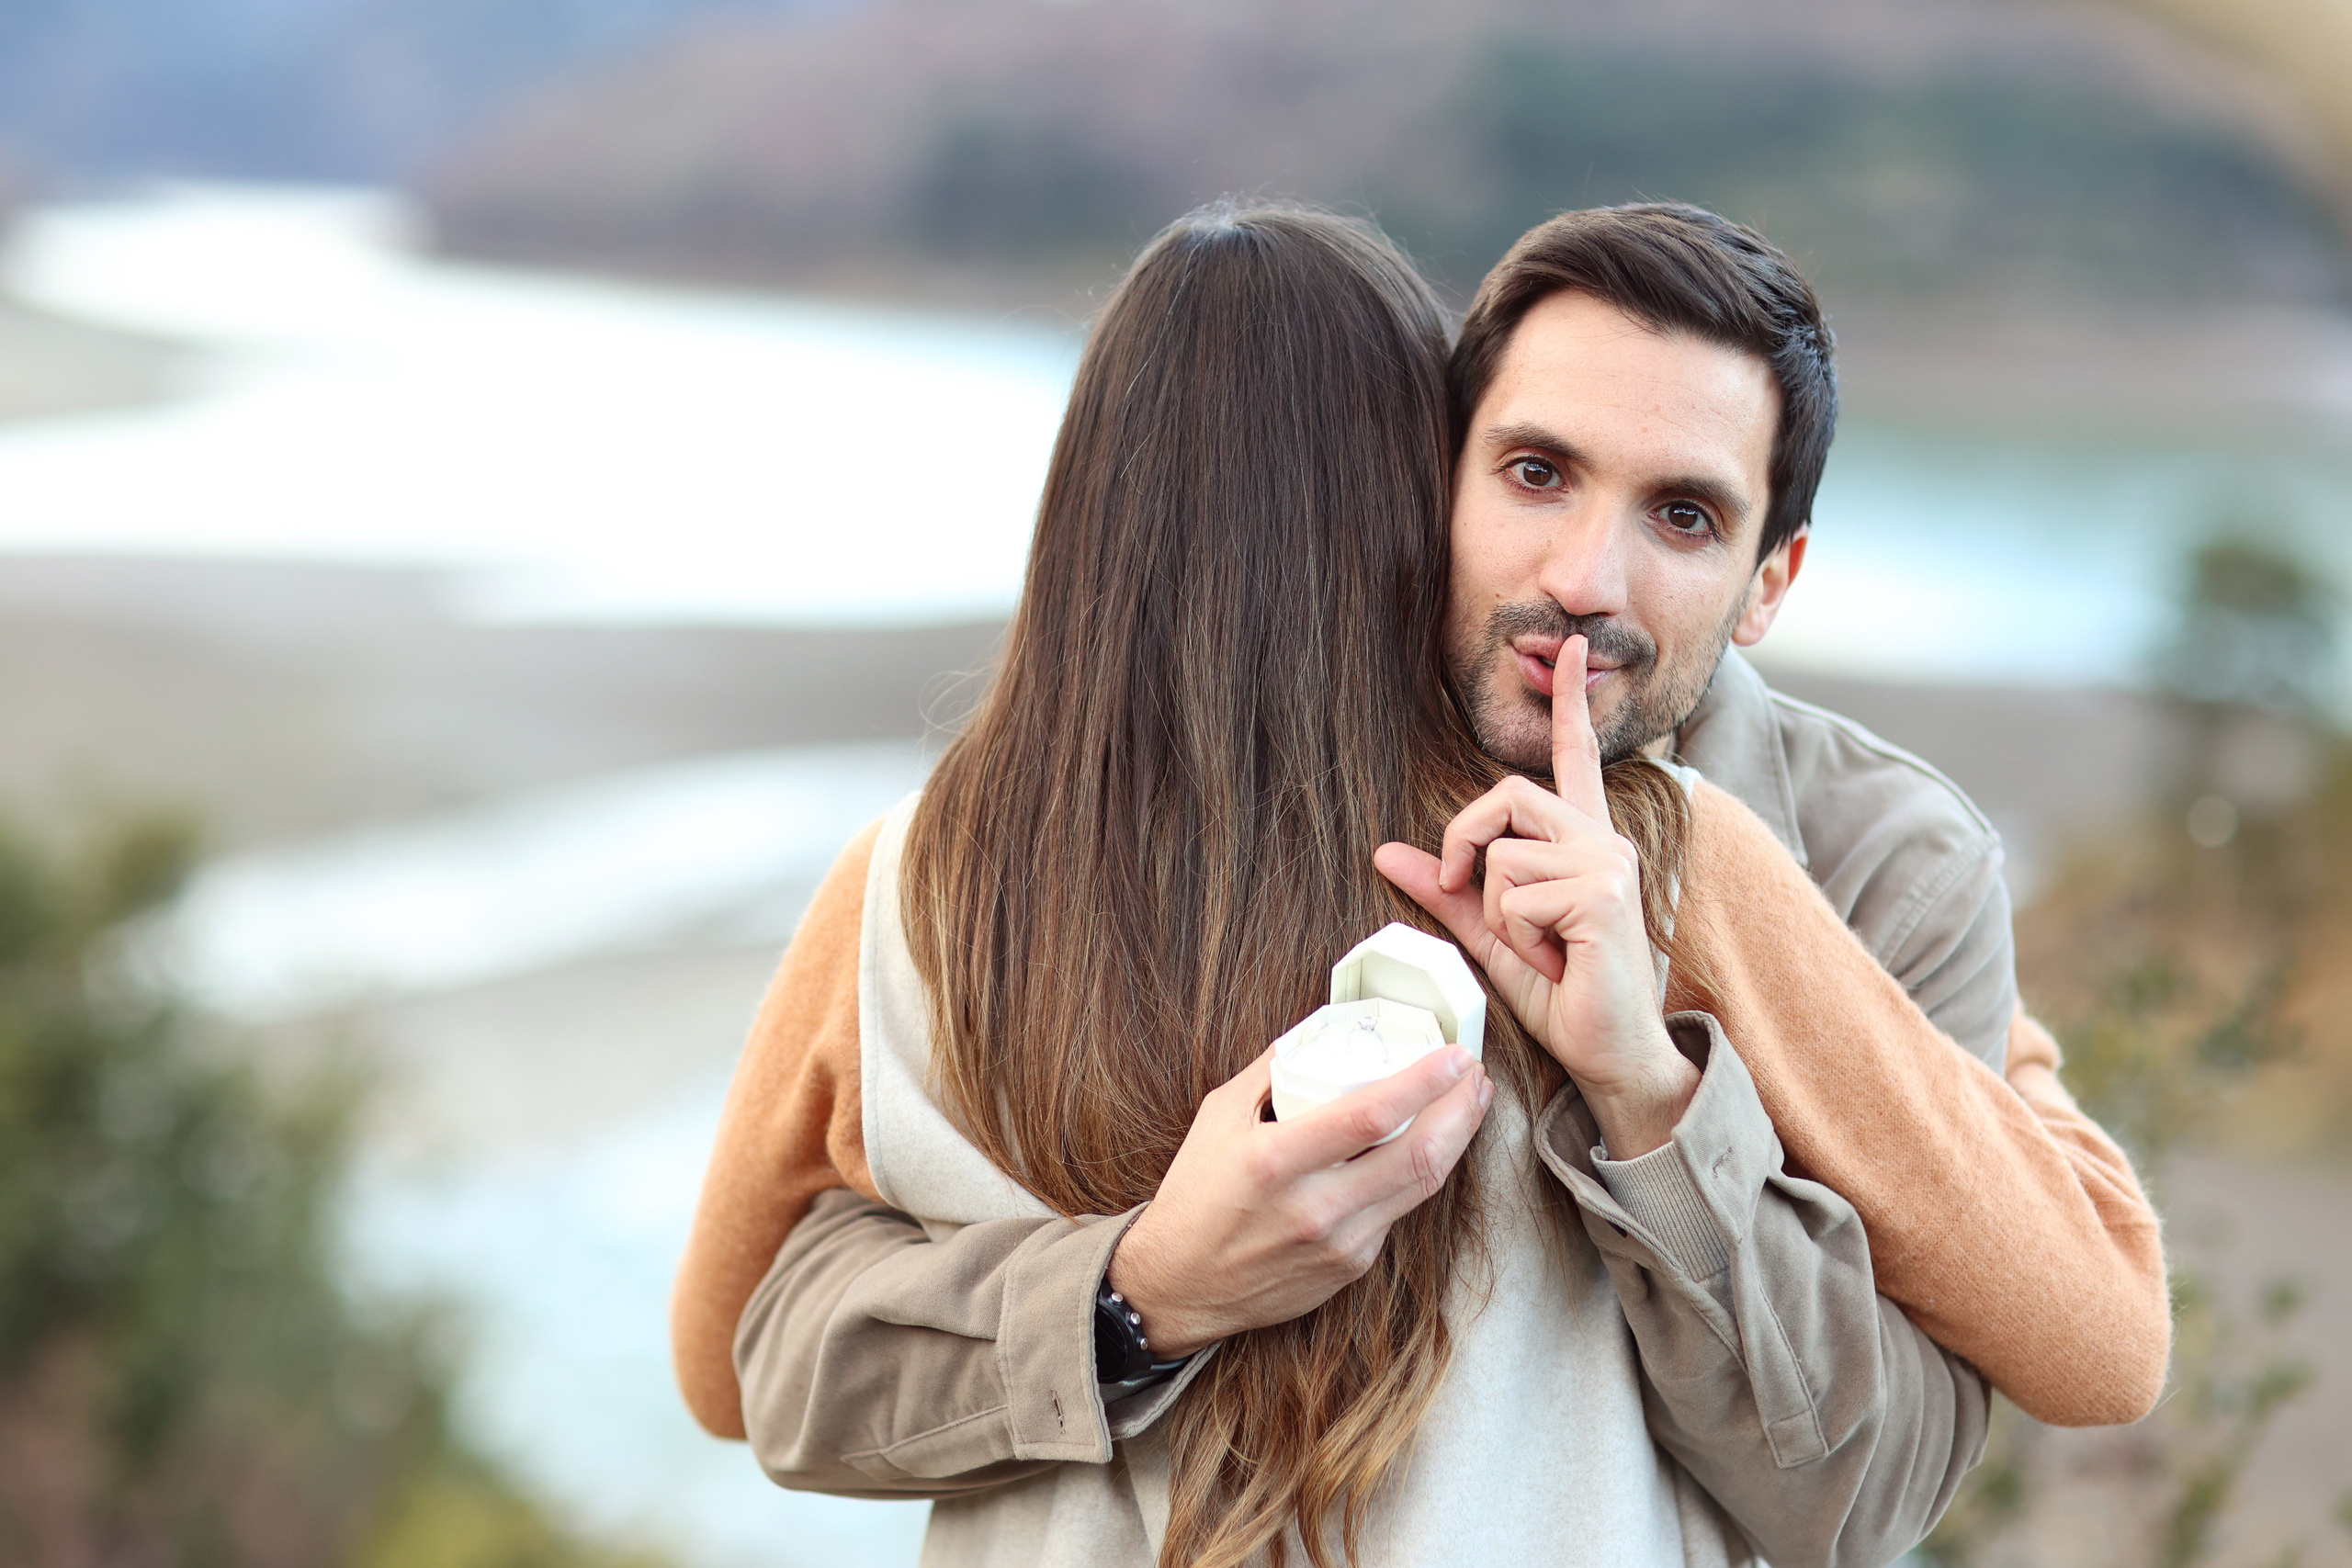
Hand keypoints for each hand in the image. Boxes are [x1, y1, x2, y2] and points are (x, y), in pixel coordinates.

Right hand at [1106, 1042, 1491, 1356]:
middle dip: (1461, 1109)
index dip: (1424, 1082)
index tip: (1455, 1054)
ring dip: (1456, 1139)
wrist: (1179, 1284)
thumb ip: (1274, 1070)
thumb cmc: (1197, 1195)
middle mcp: (1315, 1207)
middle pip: (1417, 1155)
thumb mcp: (1221, 1117)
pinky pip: (1398, 1211)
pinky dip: (1420, 1172)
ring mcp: (1340, 1244)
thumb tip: (1324, 1029)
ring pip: (1421, 1186)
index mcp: (1277, 1161)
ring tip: (1470, 1102)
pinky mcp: (1352, 1266)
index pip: (1370, 1115)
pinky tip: (1428, 1145)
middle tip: (1476, 1074)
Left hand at [1374, 634, 1696, 1156]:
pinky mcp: (1602, 894)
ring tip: (1541, 948)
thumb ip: (1447, 890)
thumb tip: (1386, 852)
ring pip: (1502, 856)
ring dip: (1497, 914)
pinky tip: (1558, 960)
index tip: (1567, 646)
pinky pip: (1513, 896)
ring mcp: (1607, 862)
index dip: (1569, 702)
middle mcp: (1601, 840)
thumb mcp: (1491, 935)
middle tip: (1467, 892)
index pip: (1574, 758)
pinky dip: (1516, 937)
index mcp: (1581, 842)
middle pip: (1506, 794)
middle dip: (1464, 841)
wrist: (1611, 1054)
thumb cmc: (1563, 993)